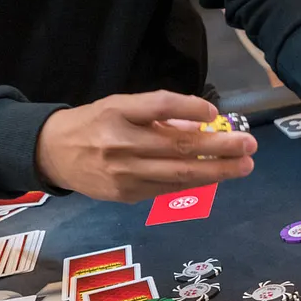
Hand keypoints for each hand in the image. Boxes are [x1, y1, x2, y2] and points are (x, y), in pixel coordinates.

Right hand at [34, 91, 255, 202]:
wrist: (51, 153)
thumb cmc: (94, 124)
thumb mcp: (120, 106)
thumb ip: (158, 113)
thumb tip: (203, 122)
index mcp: (116, 112)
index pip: (160, 106)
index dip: (191, 107)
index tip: (216, 111)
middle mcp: (119, 143)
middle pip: (178, 146)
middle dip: (219, 147)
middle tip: (249, 144)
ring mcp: (124, 174)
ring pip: (179, 174)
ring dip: (217, 171)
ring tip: (244, 165)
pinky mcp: (126, 195)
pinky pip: (168, 189)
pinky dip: (196, 183)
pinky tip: (217, 176)